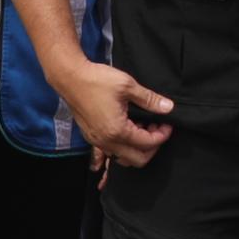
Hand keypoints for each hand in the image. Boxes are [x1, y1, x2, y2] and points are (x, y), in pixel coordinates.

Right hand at [54, 59, 174, 168]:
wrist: (70, 77)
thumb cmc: (96, 80)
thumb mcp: (127, 86)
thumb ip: (149, 100)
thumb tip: (168, 108)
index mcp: (117, 131)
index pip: (147, 144)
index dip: (162, 135)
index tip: (167, 124)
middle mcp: (107, 141)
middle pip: (138, 160)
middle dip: (152, 147)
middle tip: (157, 129)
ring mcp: (97, 141)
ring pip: (124, 158)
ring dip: (137, 147)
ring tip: (143, 126)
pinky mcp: (91, 137)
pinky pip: (112, 150)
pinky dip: (125, 144)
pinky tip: (128, 125)